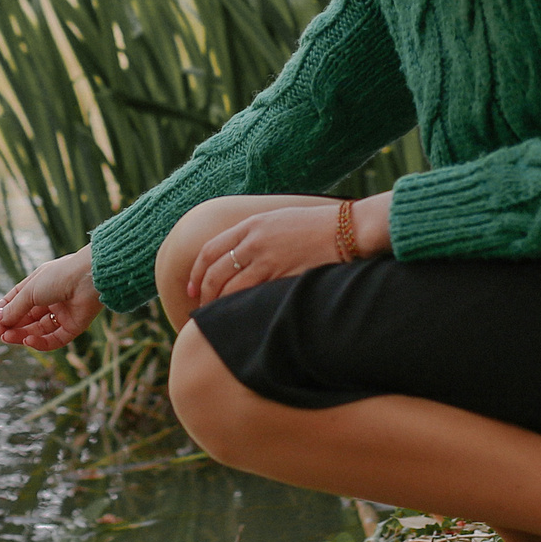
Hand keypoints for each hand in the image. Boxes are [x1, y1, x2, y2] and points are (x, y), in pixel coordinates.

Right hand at [0, 246, 102, 350]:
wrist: (89, 278)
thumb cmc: (59, 277)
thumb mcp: (30, 291)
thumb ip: (14, 308)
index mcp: (40, 284)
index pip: (18, 300)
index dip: (5, 310)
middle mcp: (51, 299)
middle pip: (27, 317)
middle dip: (11, 325)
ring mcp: (63, 313)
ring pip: (38, 330)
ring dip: (22, 335)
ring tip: (7, 337)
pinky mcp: (74, 327)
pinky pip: (54, 339)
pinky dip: (40, 342)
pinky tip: (28, 341)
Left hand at [187, 193, 390, 311]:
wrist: (348, 228)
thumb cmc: (317, 227)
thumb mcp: (279, 221)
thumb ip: (257, 236)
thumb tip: (240, 258)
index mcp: (251, 225)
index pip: (210, 250)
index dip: (196, 273)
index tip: (192, 288)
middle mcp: (254, 241)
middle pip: (215, 272)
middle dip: (203, 293)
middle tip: (201, 309)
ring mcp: (268, 259)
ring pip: (230, 287)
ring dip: (220, 305)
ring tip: (217, 319)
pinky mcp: (283, 275)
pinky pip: (253, 295)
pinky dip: (242, 307)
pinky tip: (240, 317)